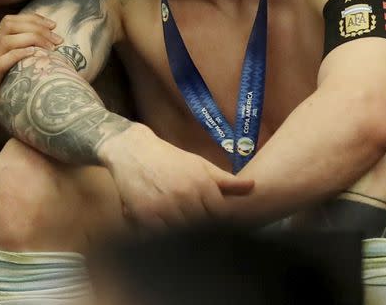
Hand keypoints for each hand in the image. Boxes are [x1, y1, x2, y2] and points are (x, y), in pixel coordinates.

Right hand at [0, 13, 62, 157]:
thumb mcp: (6, 84)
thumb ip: (21, 72)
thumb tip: (52, 70)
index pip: (10, 23)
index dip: (33, 19)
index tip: (53, 27)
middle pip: (9, 24)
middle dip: (36, 25)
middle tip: (57, 38)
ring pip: (6, 38)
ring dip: (32, 38)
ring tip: (51, 47)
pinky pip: (0, 63)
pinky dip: (19, 55)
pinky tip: (35, 56)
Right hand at [101, 124, 253, 226]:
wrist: (132, 151)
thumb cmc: (169, 158)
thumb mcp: (199, 165)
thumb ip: (226, 180)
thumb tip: (253, 187)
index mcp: (201, 185)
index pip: (219, 215)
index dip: (218, 219)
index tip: (213, 218)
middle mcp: (185, 198)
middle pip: (201, 226)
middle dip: (199, 225)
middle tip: (191, 219)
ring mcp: (164, 208)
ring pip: (181, 232)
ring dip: (180, 230)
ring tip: (175, 220)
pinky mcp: (145, 215)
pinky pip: (160, 234)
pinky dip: (161, 232)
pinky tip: (161, 223)